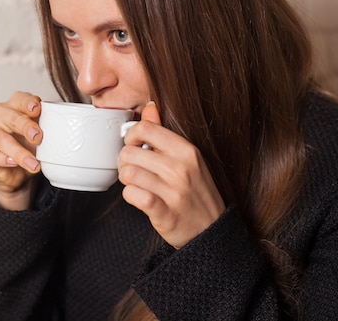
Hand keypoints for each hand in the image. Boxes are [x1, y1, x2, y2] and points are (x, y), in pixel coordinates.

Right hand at [0, 92, 42, 209]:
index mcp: (15, 106)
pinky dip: (0, 159)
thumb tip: (68, 130)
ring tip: (34, 164)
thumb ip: (50, 129)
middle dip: (25, 126)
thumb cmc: (30, 148)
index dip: (28, 102)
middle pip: (11, 117)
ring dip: (18, 152)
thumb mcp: (42, 138)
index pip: (20, 98)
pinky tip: (12, 163)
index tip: (37, 109)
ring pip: (0, 138)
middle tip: (38, 138)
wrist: (16, 174)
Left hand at [118, 102, 225, 248]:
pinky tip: (139, 197)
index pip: (146, 128)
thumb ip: (165, 132)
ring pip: (128, 173)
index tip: (134, 145)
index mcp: (187, 150)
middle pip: (130, 152)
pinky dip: (130, 196)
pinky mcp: (165, 213)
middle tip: (133, 169)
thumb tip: (150, 107)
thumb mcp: (188, 159)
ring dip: (126, 180)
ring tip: (136, 183)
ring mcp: (174, 191)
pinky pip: (132, 195)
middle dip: (125, 161)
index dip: (132, 135)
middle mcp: (182, 168)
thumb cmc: (197, 193)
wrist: (212, 231)